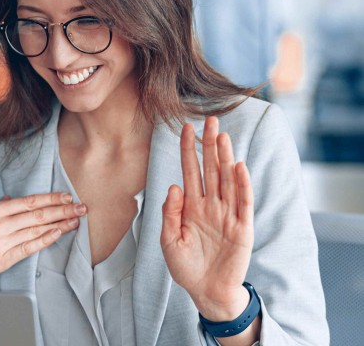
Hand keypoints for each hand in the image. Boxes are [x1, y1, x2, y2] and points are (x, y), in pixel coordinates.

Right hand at [0, 193, 85, 289]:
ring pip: (37, 230)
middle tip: (82, 207)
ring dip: (60, 224)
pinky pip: (29, 248)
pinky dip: (46, 240)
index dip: (51, 198)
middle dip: (63, 210)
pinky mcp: (2, 259)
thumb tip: (11, 199)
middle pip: (38, 215)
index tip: (68, 195)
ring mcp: (1, 242)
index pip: (30, 201)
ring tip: (76, 220)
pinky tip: (59, 233)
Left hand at [160, 117, 253, 320]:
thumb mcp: (169, 241)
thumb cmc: (186, 267)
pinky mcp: (242, 228)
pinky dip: (242, 185)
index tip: (186, 128)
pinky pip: (243, 203)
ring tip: (222, 136)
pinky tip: (238, 167)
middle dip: (209, 145)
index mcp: (191, 206)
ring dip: (225, 158)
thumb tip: (174, 185)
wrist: (207, 291)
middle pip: (211, 169)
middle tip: (210, 120)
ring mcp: (227, 215)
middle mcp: (210, 205)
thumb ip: (170, 214)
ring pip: (227, 180)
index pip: (190, 171)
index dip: (188, 150)